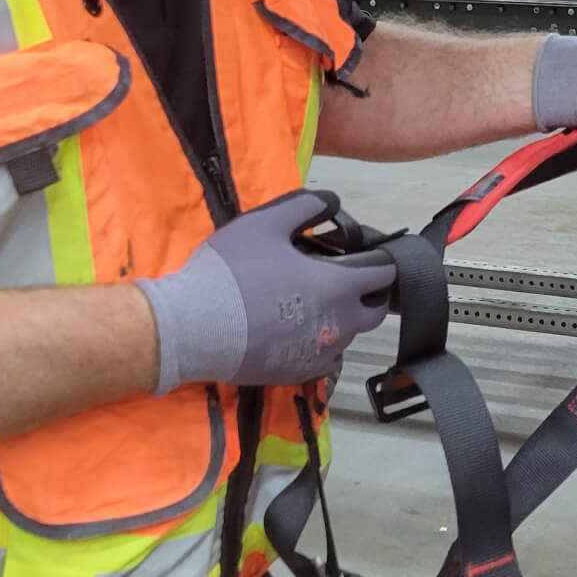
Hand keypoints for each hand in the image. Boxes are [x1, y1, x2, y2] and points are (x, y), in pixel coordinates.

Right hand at [135, 190, 395, 393]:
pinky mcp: (299, 376)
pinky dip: (320, 345)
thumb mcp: (265, 222)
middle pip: (374, 312)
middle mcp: (340, 325)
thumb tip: (332, 200)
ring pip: (347, 336)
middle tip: (341, 279)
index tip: (367, 255)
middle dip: (367, 295)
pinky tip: (295, 332)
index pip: (385, 274)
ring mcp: (320, 355)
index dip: (381, 261)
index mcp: (338, 286)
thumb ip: (306, 205)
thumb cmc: (232, 271)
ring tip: (310, 304)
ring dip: (340, 320)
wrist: (192, 328)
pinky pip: (325, 360)